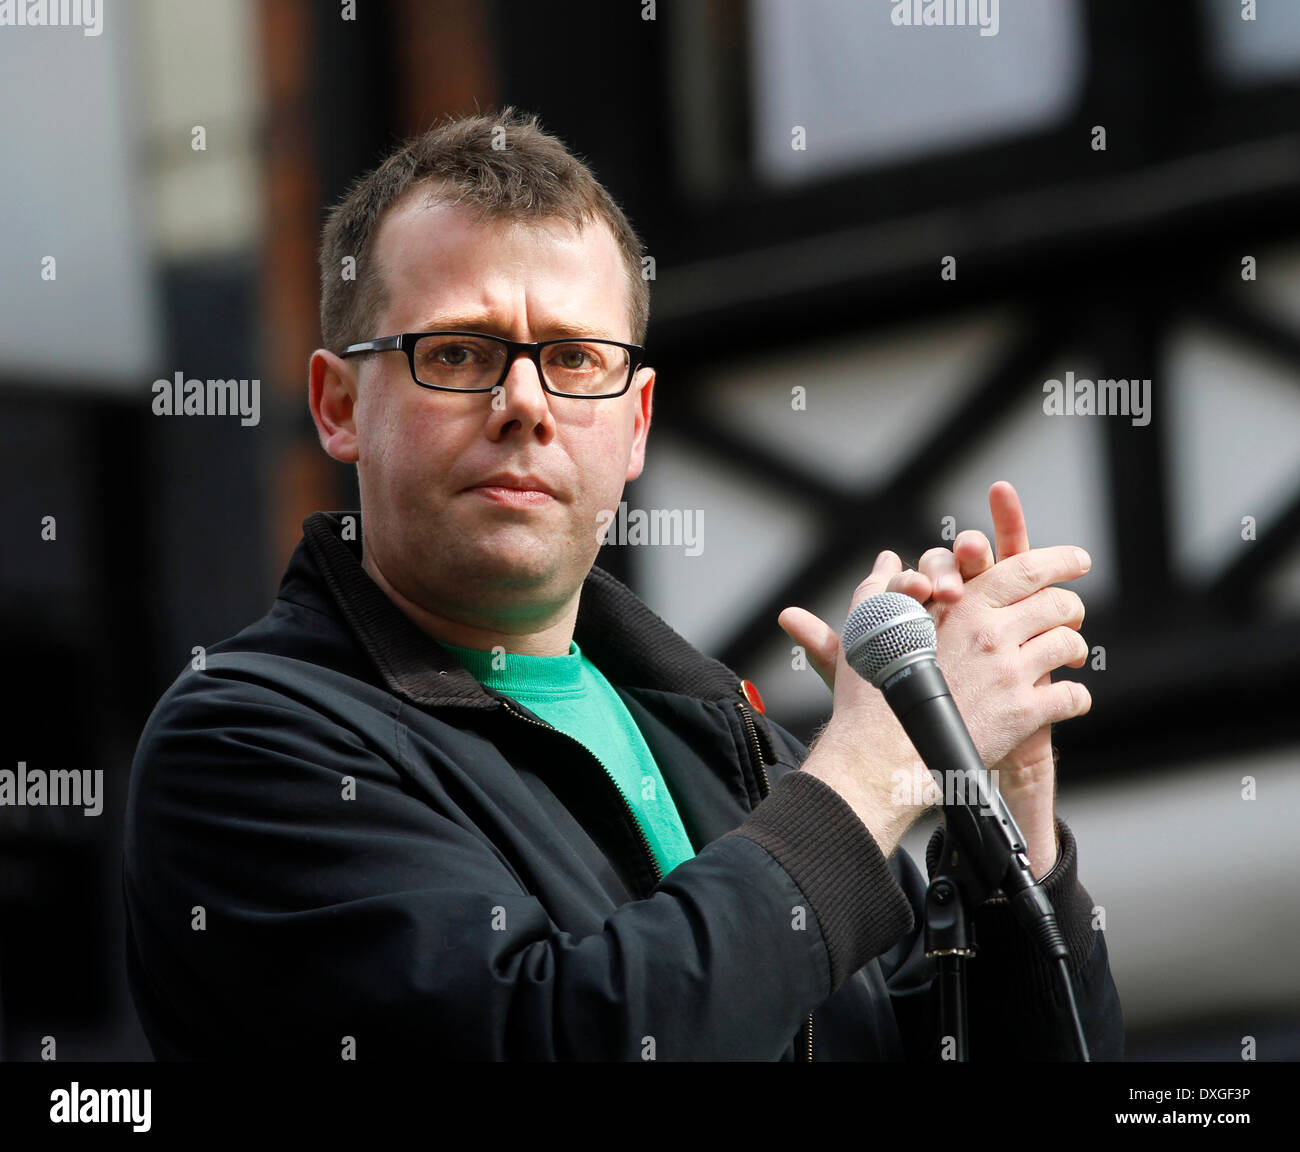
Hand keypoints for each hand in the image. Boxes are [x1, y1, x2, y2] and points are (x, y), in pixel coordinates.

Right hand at [908, 482, 1091, 875]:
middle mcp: (991, 633)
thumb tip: (888, 559)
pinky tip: (1067, 701)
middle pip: (1057, 603)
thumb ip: (881, 586)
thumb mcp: (868, 626)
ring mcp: (1009, 673)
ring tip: (1070, 658)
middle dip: (1072, 606)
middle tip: (1072, 614)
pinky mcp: (1021, 713)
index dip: (1059, 561)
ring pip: (1068, 644)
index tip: (1076, 561)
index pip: (1024, 568)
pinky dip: (1076, 697)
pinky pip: (1070, 696)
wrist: (881, 752)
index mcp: (961, 605)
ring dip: (1074, 649)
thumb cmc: (871, 690)